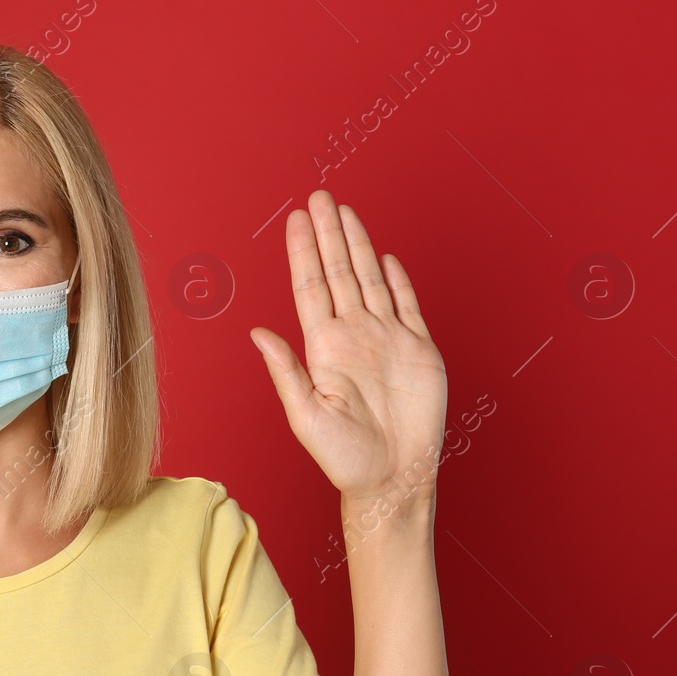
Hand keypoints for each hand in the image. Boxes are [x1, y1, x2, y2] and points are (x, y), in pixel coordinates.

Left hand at [250, 190, 447, 504]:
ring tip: (345, 212)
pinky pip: (408, 306)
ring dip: (358, 245)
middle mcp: (353, 336)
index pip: (311, 287)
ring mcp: (386, 340)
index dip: (303, 251)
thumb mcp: (306, 416)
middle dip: (328, 234)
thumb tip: (258, 333)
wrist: (393, 478)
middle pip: (339, 273)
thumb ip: (285, 372)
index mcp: (324, 348)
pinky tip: (385, 256)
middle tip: (318, 196)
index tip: (295, 218)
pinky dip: (398, 280)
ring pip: (371, 280)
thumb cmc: (344, 458)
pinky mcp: (418, 350)